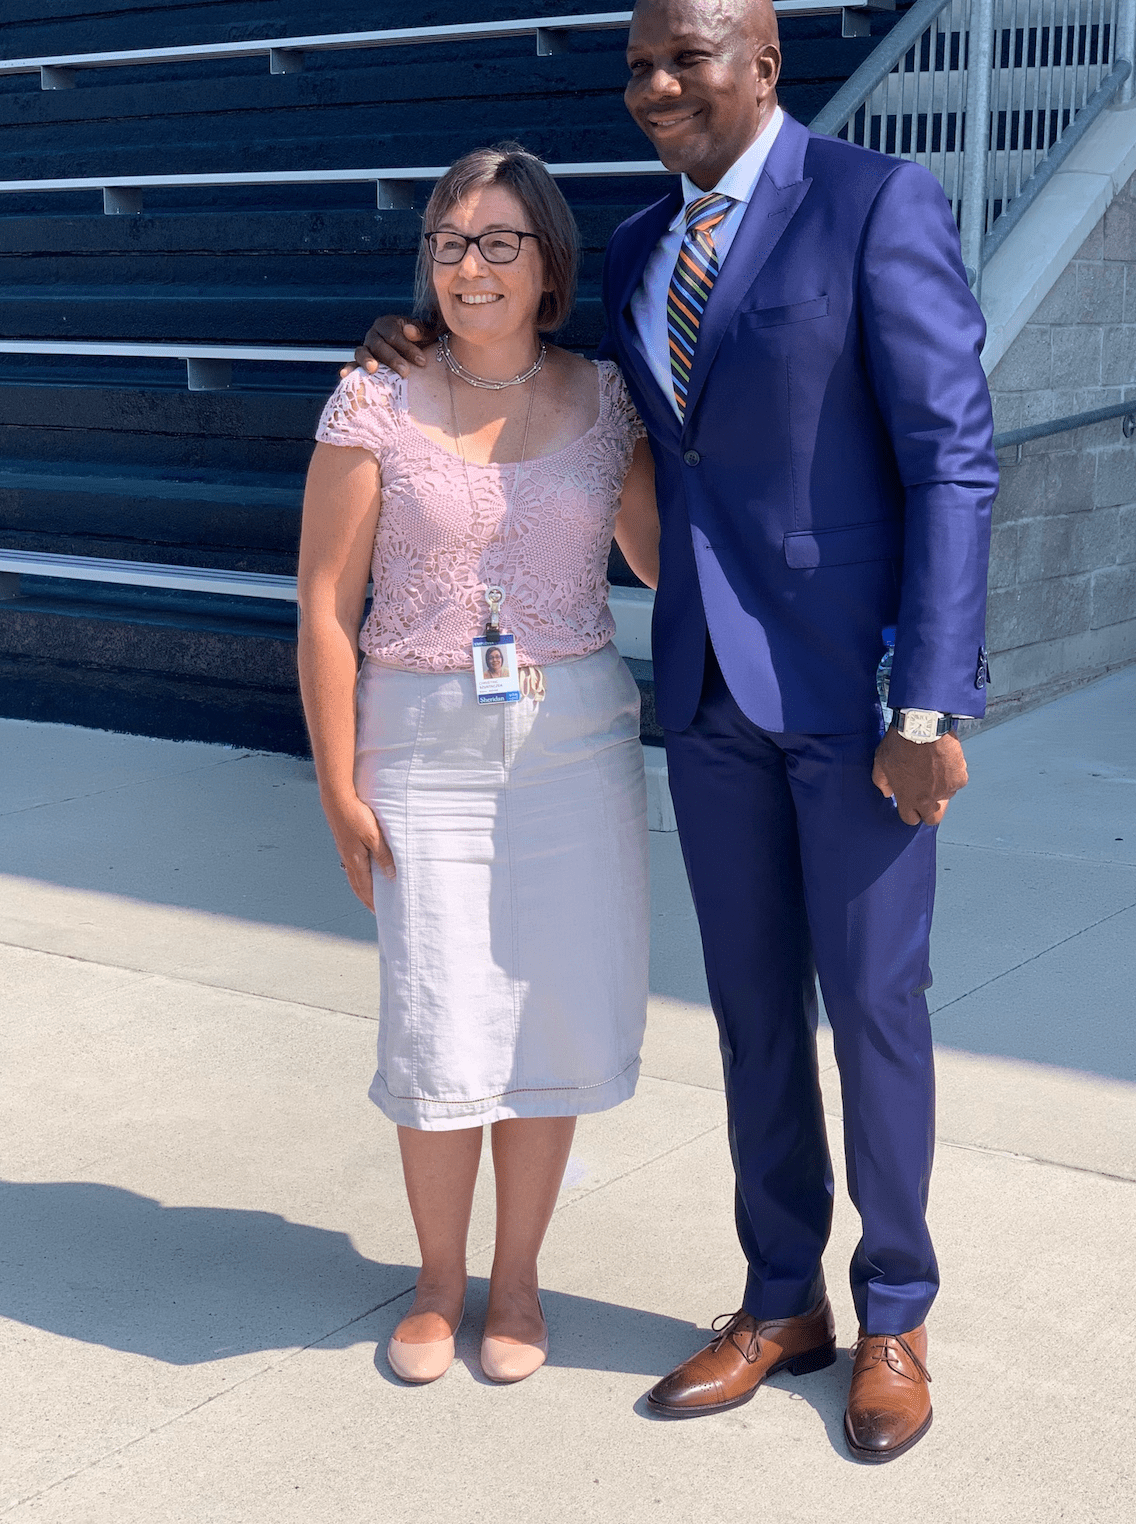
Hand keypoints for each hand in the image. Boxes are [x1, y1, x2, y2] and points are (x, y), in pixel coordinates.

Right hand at [322, 792, 394, 910]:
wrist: (337, 799)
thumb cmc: (356, 815)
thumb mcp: (374, 836)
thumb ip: (383, 856)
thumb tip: (390, 876)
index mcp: (355, 860)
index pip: (365, 887)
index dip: (372, 901)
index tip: (379, 911)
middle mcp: (348, 858)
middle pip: (357, 885)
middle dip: (366, 898)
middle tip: (374, 909)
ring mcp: (345, 851)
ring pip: (353, 875)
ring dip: (361, 887)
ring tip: (369, 895)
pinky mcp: (344, 842)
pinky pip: (352, 865)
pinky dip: (358, 874)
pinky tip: (362, 870)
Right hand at [341, 316, 429, 378]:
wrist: (417, 350)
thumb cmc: (422, 341)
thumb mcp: (427, 333)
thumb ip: (421, 330)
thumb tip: (409, 331)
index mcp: (388, 324)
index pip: (394, 335)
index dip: (407, 348)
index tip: (422, 361)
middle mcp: (374, 334)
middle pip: (378, 345)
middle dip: (392, 359)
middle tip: (406, 372)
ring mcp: (366, 348)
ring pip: (361, 352)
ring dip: (367, 361)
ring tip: (373, 369)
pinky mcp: (361, 362)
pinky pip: (353, 364)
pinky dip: (349, 369)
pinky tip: (345, 375)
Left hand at [872, 728, 967, 826]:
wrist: (922, 727)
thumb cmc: (899, 743)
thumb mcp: (880, 763)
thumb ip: (882, 782)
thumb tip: (887, 793)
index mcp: (908, 798)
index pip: (910, 819)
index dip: (910, 812)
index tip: (911, 804)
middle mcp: (928, 799)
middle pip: (933, 818)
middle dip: (929, 811)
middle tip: (926, 796)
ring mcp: (946, 790)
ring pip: (946, 797)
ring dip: (940, 788)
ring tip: (933, 768)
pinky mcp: (960, 778)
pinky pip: (957, 781)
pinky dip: (952, 774)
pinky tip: (944, 761)